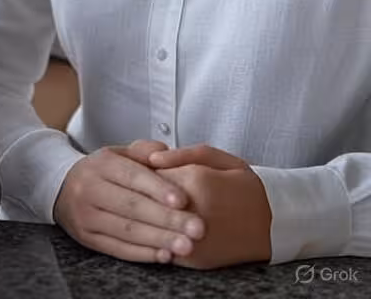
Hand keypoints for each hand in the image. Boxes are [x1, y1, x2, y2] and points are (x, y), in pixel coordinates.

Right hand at [53, 141, 205, 262]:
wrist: (61, 187)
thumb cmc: (102, 171)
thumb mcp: (118, 153)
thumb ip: (143, 150)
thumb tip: (165, 152)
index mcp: (101, 164)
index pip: (132, 176)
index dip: (157, 188)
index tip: (184, 200)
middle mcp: (90, 189)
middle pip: (132, 206)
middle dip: (167, 219)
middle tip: (197, 228)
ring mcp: (87, 216)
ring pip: (126, 230)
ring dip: (159, 240)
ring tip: (187, 246)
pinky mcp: (87, 238)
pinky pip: (117, 248)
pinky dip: (142, 253)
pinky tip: (164, 255)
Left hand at [147, 144, 271, 268]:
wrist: (273, 223)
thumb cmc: (243, 185)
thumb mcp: (217, 158)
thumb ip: (182, 154)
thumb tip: (151, 160)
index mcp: (196, 182)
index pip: (148, 174)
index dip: (141, 171)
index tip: (144, 169)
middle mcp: (192, 213)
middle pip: (145, 201)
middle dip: (141, 193)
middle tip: (144, 187)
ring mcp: (192, 240)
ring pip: (150, 227)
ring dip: (146, 216)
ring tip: (153, 206)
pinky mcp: (194, 260)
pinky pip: (161, 248)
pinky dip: (157, 237)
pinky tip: (163, 226)